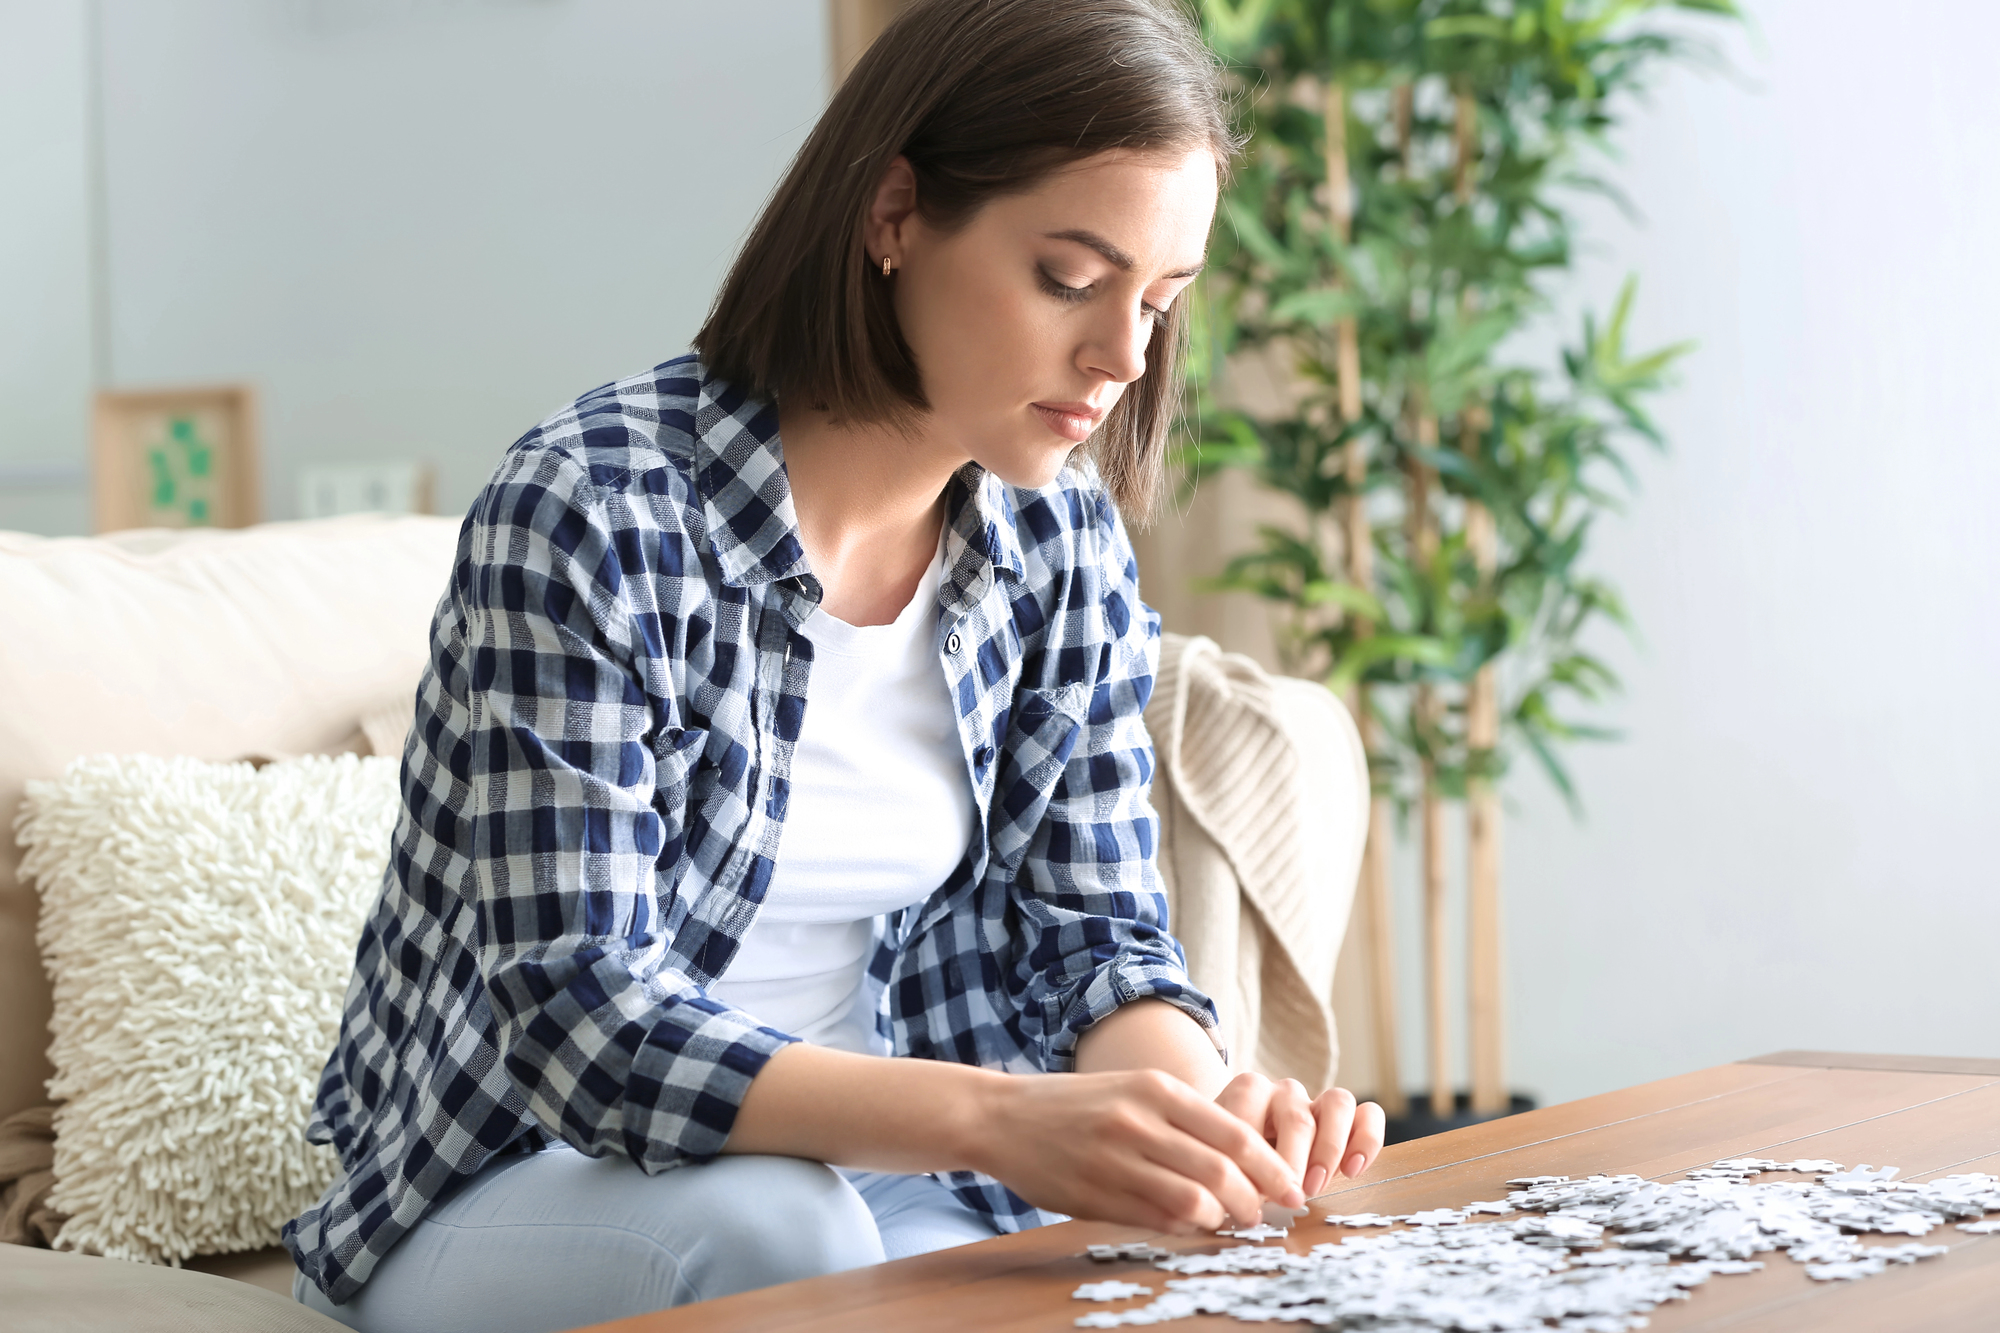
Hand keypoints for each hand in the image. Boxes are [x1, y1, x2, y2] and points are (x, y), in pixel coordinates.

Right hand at [971, 1069, 1305, 1233]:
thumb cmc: (1077, 1103)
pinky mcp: (1093, 1195)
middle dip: (1253, 1202)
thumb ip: (1184, 1118)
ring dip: (1219, 1220)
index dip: (1272, 1169)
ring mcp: (1115, 1160)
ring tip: (1226, 1222)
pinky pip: (1155, 1221)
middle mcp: (1139, 1122)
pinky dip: (1182, 1229)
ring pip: (1192, 1203)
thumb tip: (1244, 1160)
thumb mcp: (1134, 1088)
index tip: (1291, 1190)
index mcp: (1156, 1089)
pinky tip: (1188, 1226)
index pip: (1235, 1135)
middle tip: (1262, 1215)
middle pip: (1221, 1173)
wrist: (1002, 1116)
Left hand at [1212, 1072, 1385, 1197]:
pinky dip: (1366, 1140)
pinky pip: (1370, 1114)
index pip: (1250, 1105)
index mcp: (1249, 1091)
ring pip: (1339, 1102)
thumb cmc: (1234, 1161)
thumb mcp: (1222, 1160)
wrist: (1248, 1156)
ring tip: (1315, 1187)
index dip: (1248, 1152)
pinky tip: (1351, 1170)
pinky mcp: (1350, 1116)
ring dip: (1329, 1149)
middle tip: (1285, 1197)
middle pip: (1297, 1117)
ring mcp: (1319, 1100)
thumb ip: (1227, 1167)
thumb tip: (1237, 1196)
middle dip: (1293, 1163)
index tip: (1245, 1191)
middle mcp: (1285, 1091)